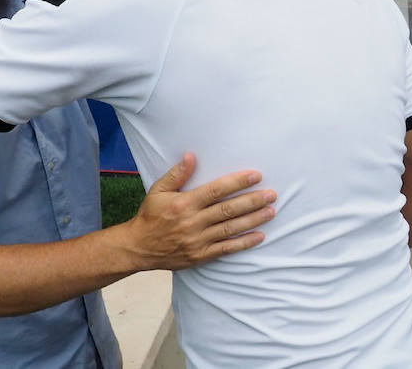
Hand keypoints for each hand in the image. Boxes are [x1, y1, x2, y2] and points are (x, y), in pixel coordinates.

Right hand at [123, 153, 274, 269]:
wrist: (139, 247)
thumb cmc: (150, 215)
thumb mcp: (158, 190)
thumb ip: (176, 174)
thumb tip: (191, 156)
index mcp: (184, 203)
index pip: (215, 190)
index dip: (237, 182)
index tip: (255, 176)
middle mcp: (193, 221)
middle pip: (228, 209)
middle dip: (252, 201)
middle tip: (271, 194)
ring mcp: (198, 240)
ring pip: (230, 228)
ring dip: (253, 220)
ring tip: (271, 211)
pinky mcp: (201, 255)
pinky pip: (226, 249)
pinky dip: (244, 242)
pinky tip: (259, 235)